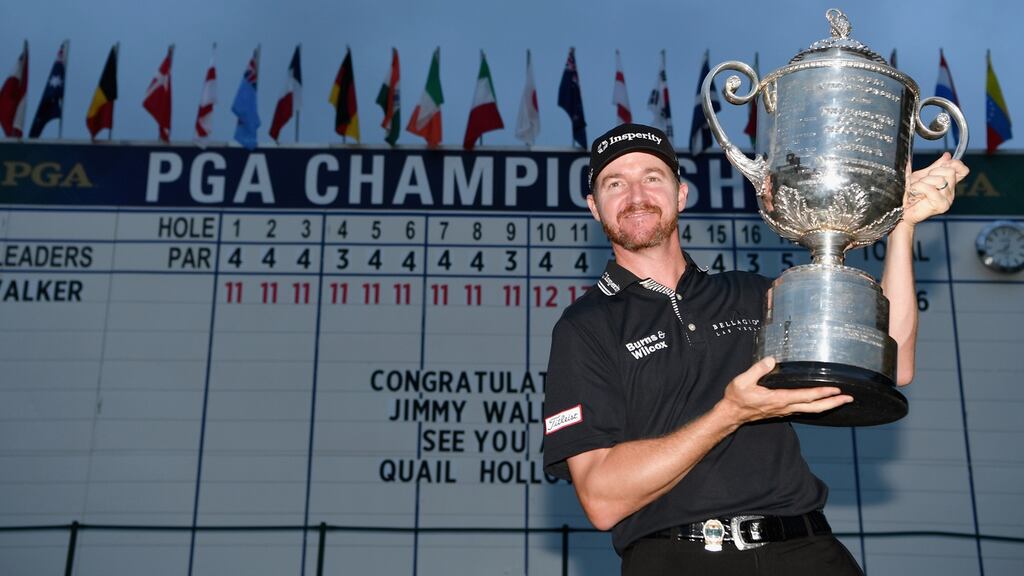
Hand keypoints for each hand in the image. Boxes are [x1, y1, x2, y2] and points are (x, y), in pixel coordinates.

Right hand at [719, 357, 852, 424]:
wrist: (732, 414)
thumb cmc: (736, 397)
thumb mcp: (742, 381)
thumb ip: (757, 370)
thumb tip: (771, 359)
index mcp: (778, 399)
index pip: (805, 396)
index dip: (822, 393)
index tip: (837, 389)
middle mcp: (785, 407)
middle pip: (815, 407)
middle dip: (833, 403)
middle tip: (849, 398)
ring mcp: (785, 411)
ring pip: (811, 410)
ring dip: (827, 406)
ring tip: (841, 400)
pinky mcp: (782, 411)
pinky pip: (804, 410)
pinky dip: (816, 406)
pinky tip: (820, 403)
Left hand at [903, 152, 968, 226]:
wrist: (901, 210)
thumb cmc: (910, 194)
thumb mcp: (922, 176)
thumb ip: (935, 166)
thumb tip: (947, 156)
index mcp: (948, 184)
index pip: (963, 171)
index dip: (955, 163)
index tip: (943, 163)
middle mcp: (950, 192)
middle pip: (950, 172)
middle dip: (932, 172)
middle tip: (922, 181)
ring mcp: (947, 200)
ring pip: (940, 180)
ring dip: (924, 181)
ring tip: (916, 188)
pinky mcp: (941, 206)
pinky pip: (931, 189)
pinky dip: (919, 187)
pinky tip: (914, 191)